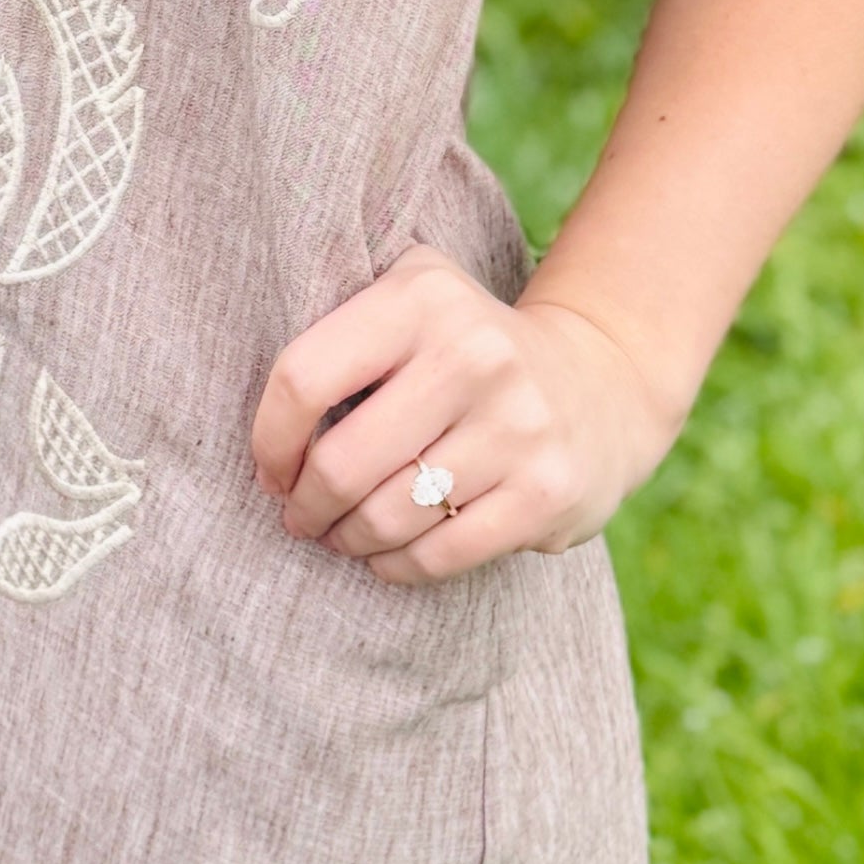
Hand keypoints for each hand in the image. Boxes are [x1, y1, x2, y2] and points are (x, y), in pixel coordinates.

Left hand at [250, 252, 686, 583]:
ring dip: (350, 539)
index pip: (303, 378)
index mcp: (422, 297)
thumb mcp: (412, 303)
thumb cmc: (465, 352)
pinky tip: (389, 556)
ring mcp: (518, 425)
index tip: (271, 471)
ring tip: (344, 534)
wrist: (600, 380)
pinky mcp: (547, 490)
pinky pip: (440, 554)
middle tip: (304, 516)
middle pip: (341, 463)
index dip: (270, 441)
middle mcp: (475, 352)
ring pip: (387, 517)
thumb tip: (263, 444)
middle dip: (307, 506)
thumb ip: (340, 335)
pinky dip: (398, 567)